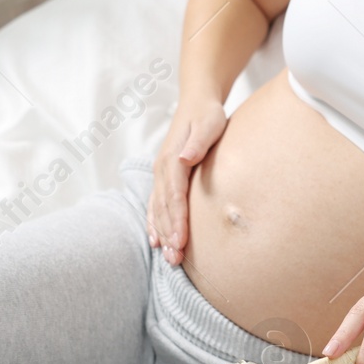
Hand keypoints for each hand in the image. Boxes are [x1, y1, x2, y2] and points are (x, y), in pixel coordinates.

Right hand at [148, 99, 227, 264]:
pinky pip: (155, 205)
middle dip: (169, 234)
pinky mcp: (164, 178)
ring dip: (162, 234)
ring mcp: (160, 174)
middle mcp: (162, 169)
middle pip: (163, 208)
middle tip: (176, 260)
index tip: (181, 240)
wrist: (196, 103)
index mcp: (172, 159)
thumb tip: (185, 158)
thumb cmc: (208, 114)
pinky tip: (157, 242)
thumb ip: (197, 142)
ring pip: (157, 210)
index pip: (174, 195)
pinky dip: (155, 224)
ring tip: (170, 259)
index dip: (176, 219)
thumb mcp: (208, 124)